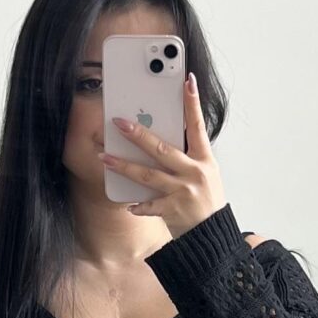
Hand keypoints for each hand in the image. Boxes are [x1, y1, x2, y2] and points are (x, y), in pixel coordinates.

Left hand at [99, 72, 226, 239]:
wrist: (213, 236)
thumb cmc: (206, 202)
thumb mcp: (205, 174)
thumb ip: (186, 158)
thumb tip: (157, 139)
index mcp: (204, 160)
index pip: (197, 126)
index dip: (192, 103)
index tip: (187, 81)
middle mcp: (195, 173)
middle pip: (162, 149)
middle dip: (139, 134)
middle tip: (119, 122)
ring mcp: (184, 192)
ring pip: (148, 175)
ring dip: (124, 166)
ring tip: (104, 158)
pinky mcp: (174, 210)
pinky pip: (149, 205)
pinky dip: (138, 205)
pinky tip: (129, 204)